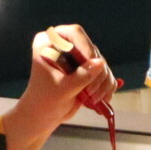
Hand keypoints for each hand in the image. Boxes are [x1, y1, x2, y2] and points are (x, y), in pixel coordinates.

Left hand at [13, 24, 113, 139]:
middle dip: (95, 72)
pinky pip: (105, 73)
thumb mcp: (62, 89)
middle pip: (91, 49)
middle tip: (90, 91)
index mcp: (49, 43)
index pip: (74, 33)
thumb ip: (81, 76)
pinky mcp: (87, 69)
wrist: (44, 115)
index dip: (86, 47)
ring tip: (93, 99)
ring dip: (102, 82)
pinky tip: (101, 99)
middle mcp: (64, 45)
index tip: (92, 64)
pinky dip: (106, 86)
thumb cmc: (45, 101)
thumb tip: (100, 63)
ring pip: (101, 62)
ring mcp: (77, 57)